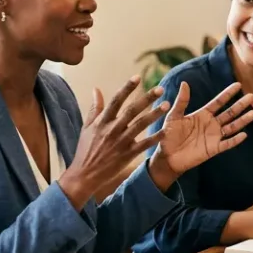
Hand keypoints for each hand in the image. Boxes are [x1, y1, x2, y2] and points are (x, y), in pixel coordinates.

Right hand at [61, 77, 173, 207]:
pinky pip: (144, 144)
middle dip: (146, 99)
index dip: (127, 88)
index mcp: (102, 121)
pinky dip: (155, 138)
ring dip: (154, 114)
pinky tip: (166, 131)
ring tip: (167, 105)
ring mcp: (120, 142)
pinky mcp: (127, 155)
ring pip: (140, 125)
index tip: (137, 77)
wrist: (84, 175)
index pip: (116, 100)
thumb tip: (96, 89)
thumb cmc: (85, 149)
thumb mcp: (87, 127)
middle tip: (160, 88)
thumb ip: (95, 108)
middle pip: (131, 110)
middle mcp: (112, 129)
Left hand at [154, 82, 252, 177]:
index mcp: (202, 114)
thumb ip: (181, 101)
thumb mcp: (173, 116)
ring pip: (232, 126)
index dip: (228, 94)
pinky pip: (227, 143)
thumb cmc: (168, 135)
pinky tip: (244, 135)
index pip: (218, 102)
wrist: (167, 156)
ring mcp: (214, 136)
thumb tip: (184, 83)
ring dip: (243, 120)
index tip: (238, 85)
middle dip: (240, 105)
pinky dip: (236, 140)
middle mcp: (211, 124)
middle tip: (252, 96)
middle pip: (229, 113)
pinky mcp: (213, 149)